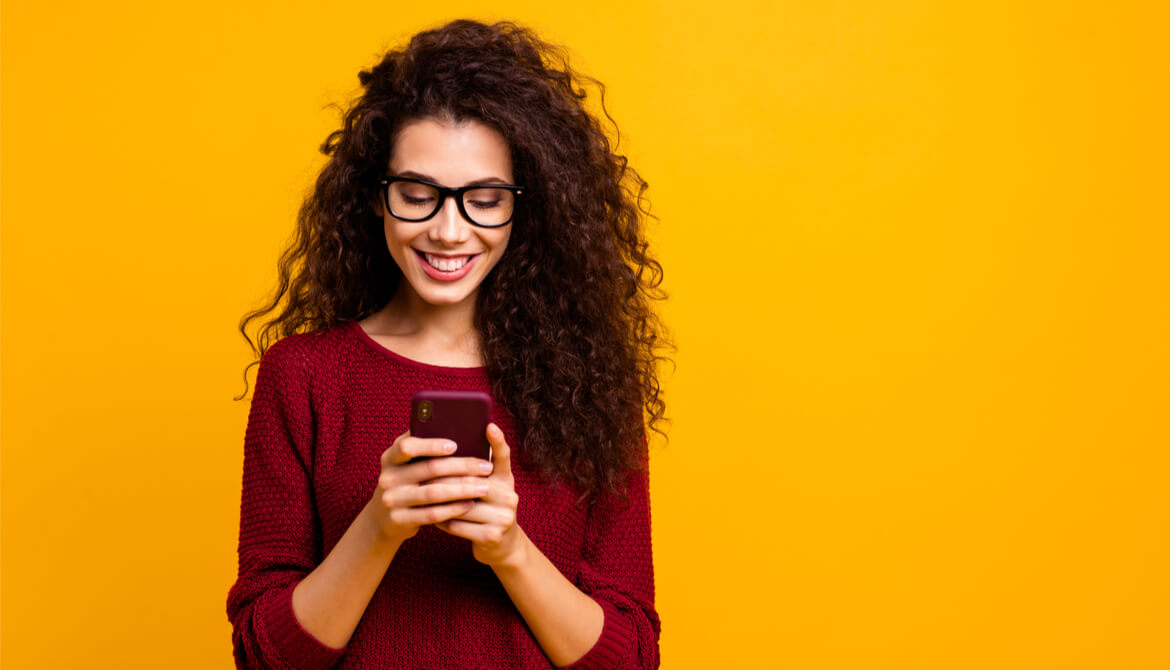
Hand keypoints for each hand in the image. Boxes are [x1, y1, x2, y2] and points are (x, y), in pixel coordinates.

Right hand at [366, 431, 494, 544]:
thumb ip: (424, 448)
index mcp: (391, 457)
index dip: (431, 445)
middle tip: (486, 467)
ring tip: (484, 486)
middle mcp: (388, 477)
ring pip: (433, 493)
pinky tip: (470, 503)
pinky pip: (431, 514)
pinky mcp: (400, 520)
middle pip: (429, 469)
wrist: (383, 519)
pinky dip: (453, 509)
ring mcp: (392, 500)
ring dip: (462, 489)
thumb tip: (460, 432)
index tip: (455, 445)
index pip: (407, 446)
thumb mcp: (406, 464)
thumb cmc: (406, 482)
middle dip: (462, 467)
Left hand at [437, 423, 524, 566]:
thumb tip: (446, 446)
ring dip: (440, 501)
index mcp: (506, 480)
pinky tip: (431, 517)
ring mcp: (504, 517)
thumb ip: (474, 471)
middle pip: (473, 482)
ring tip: (422, 495)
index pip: (504, 456)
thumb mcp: (486, 488)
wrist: (501, 546)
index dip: (498, 441)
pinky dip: (443, 521)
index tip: (489, 426)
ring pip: (463, 504)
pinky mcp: (493, 536)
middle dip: (445, 478)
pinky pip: (459, 525)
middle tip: (423, 472)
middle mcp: (510, 496)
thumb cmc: (485, 509)